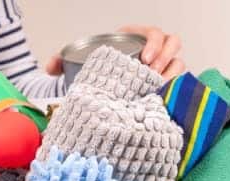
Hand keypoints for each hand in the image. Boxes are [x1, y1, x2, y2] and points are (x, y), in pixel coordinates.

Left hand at [44, 26, 185, 79]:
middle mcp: (152, 50)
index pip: (154, 33)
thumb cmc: (92, 70)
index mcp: (135, 37)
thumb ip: (60, 63)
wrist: (98, 88)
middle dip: (165, 57)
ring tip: (157, 86)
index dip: (154, 43)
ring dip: (172, 73)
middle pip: (172, 44)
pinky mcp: (162, 83)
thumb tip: (51, 66)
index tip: (144, 59)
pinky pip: (177, 83)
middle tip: (151, 73)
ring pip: (178, 63)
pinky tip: (164, 98)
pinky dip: (174, 89)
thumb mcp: (75, 63)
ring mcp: (160, 66)